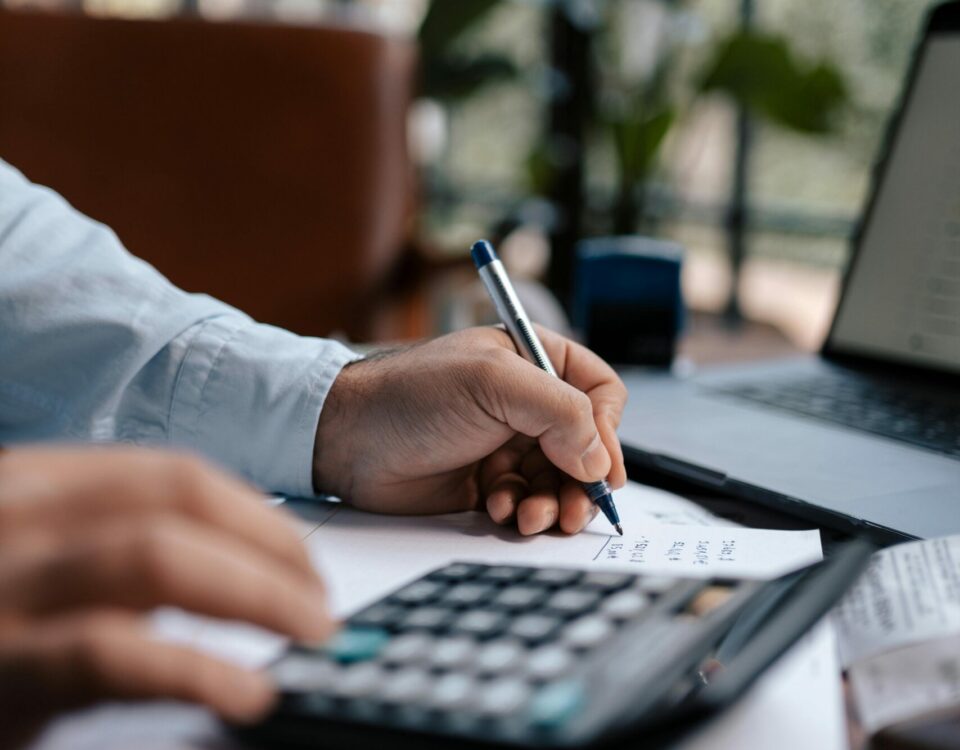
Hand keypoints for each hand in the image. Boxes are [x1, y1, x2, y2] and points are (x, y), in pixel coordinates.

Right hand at [0, 446, 332, 742]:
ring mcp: (2, 583)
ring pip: (158, 556)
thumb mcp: (36, 565)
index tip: (303, 560)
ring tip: (311, 633)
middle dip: (272, 549)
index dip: (258, 515)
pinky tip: (247, 692)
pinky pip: (113, 654)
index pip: (175, 475)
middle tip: (320, 603)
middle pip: (179, 503)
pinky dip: (196, 669)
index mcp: (35, 483)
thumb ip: (113, 550)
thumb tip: (232, 569)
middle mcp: (16, 513)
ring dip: (257, 593)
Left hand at [314, 326, 626, 534]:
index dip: (608, 431)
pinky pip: (525, 502)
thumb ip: (558, 411)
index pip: (598, 392)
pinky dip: (520, 511)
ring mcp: (506, 444)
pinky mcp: (486, 482)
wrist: (346, 439)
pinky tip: (496, 508)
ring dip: (552, 503)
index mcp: (533, 362)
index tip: (602, 468)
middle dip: (582, 482)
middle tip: (574, 510)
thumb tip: (599, 460)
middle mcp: (525, 403)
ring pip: (558, 481)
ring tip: (530, 515)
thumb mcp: (492, 384)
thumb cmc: (411, 395)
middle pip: (585, 446)